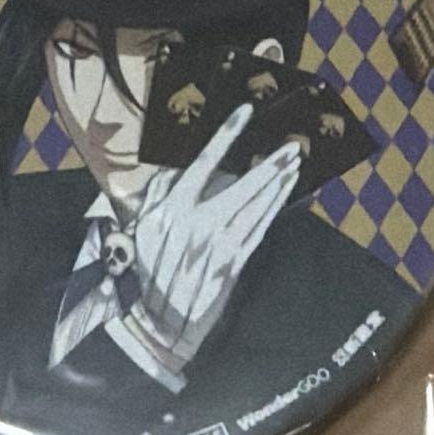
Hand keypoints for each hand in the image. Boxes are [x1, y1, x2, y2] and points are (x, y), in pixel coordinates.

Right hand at [129, 104, 301, 366]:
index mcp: (174, 208)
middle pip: (244, 186)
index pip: (204, 162)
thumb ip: (157, 195)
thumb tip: (174, 170)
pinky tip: (284, 195)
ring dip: (278, 185)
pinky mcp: (234, 263)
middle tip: (292, 147)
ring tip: (294, 165)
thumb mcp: (139, 227)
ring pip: (258, 207)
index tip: (245, 114)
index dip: (226, 135)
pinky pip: (260, 229)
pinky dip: (274, 209)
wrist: (155, 320)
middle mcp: (201, 223)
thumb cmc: (142, 270)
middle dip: (270, 165)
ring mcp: (221, 244)